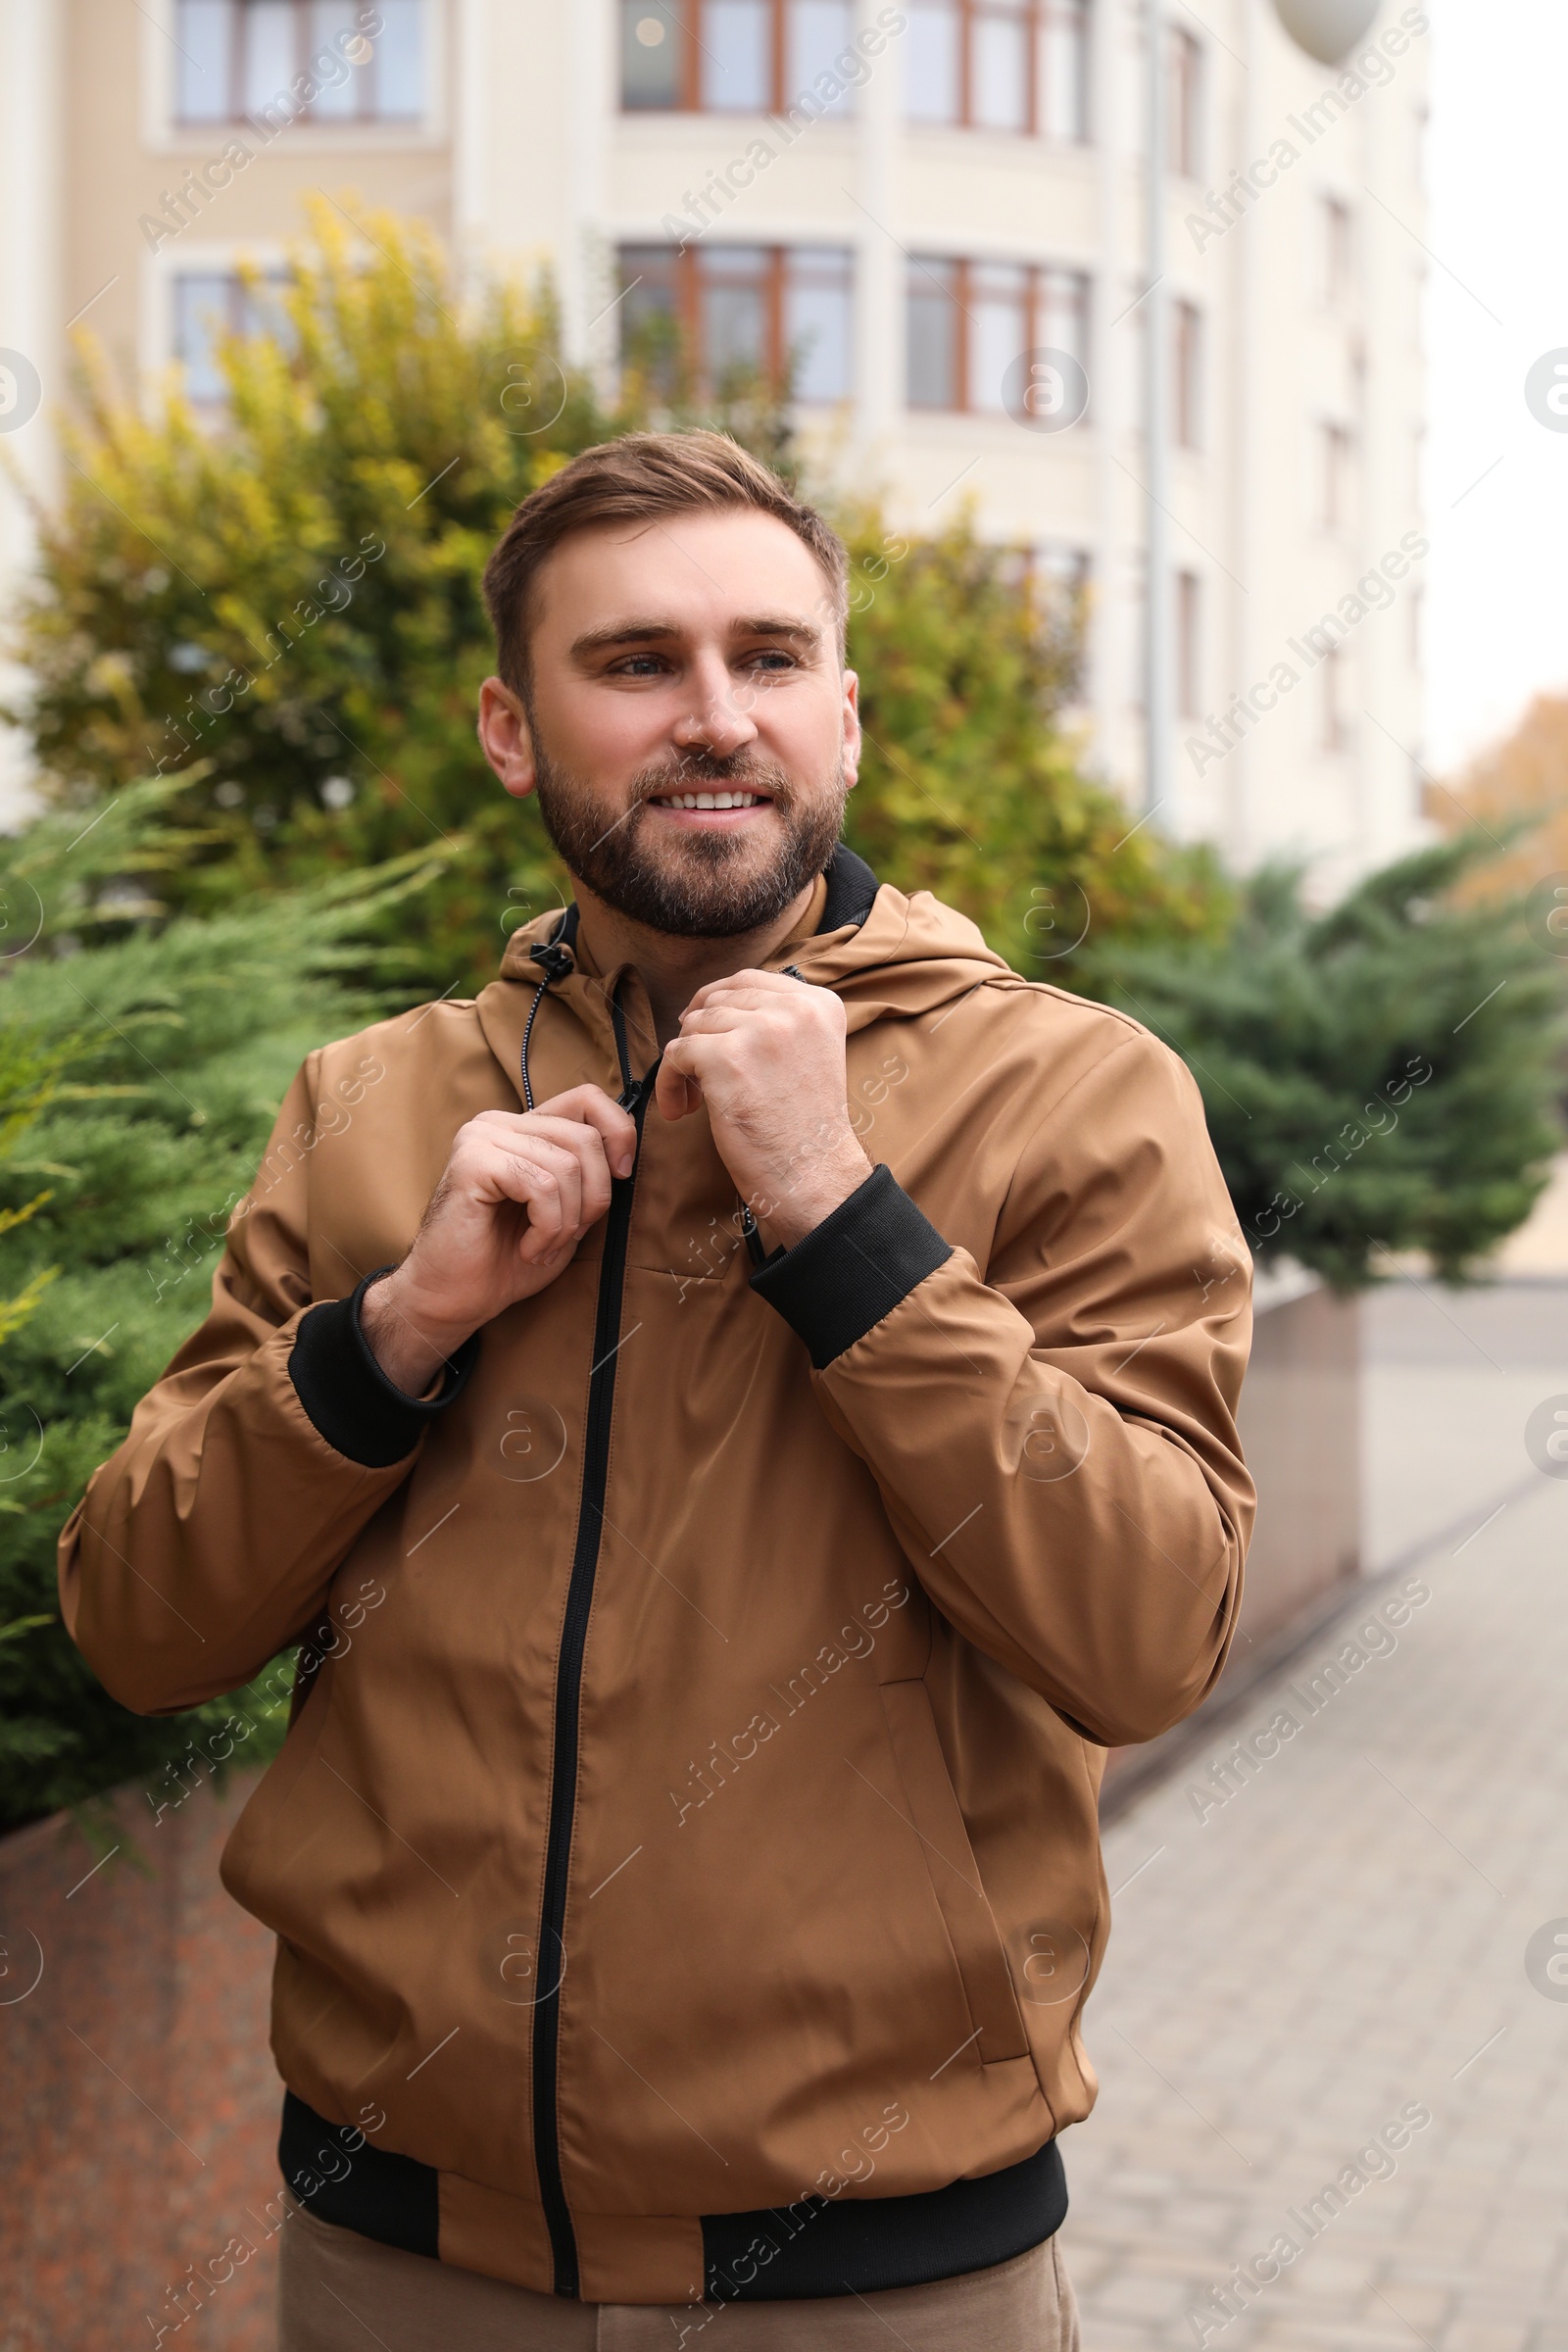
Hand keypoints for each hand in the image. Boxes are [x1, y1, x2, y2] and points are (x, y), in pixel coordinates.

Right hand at [361, 1086, 636, 1393]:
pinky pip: (541, 1186)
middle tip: (567, 1235)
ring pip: (566, 1166)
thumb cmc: (507, 1259)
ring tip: (542, 1246)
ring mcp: (481, 1138)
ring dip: (566, 1221)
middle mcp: (498, 1123)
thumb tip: (627, 1154)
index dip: (619, 1133)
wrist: (454, 1298)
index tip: (622, 1176)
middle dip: (593, 1196)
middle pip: (584, 1137)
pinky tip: (528, 1247)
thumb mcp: (566, 1209)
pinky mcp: (473, 1162)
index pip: (587, 1099)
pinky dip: (547, 1227)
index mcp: (521, 1127)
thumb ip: (589, 1175)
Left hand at [655, 972, 871, 1249]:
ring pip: (693, 1027)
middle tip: (698, 1077)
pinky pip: (675, 1054)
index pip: (748, 980)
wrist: (814, 1178)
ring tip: (694, 1101)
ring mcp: (760, 1031)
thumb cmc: (804, 1129)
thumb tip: (711, 1005)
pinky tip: (680, 1110)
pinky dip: (668, 1083)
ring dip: (684, 1065)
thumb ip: (776, 1022)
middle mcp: (794, 1009)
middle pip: (717, 1001)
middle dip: (700, 1036)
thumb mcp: (810, 1054)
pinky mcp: (727, 1059)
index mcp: (819, 1003)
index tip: (706, 1036)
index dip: (717, 1005)